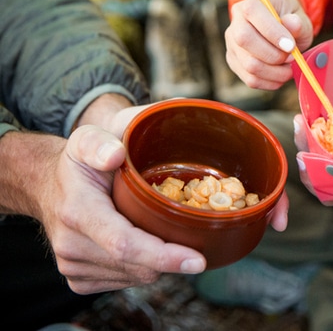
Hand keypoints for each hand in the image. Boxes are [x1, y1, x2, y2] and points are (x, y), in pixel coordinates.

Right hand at [39, 125, 206, 293]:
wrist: (47, 188)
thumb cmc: (77, 163)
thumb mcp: (85, 139)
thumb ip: (99, 142)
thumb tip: (116, 155)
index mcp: (78, 211)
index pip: (125, 244)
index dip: (164, 256)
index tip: (197, 261)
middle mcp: (71, 245)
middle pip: (138, 266)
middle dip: (171, 256)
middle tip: (186, 231)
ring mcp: (72, 266)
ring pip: (136, 277)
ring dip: (156, 261)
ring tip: (154, 228)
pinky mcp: (78, 280)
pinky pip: (125, 282)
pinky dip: (142, 267)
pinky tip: (139, 243)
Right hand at [225, 0, 312, 89]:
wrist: (283, 26)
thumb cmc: (291, 19)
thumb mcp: (299, 16)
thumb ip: (297, 22)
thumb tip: (292, 24)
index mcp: (253, 1)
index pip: (252, 13)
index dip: (272, 32)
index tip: (291, 46)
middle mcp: (236, 20)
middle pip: (244, 40)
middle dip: (274, 55)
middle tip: (292, 57)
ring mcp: (232, 42)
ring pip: (249, 65)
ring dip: (276, 72)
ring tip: (289, 66)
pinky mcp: (234, 61)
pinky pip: (251, 79)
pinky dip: (271, 82)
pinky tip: (282, 74)